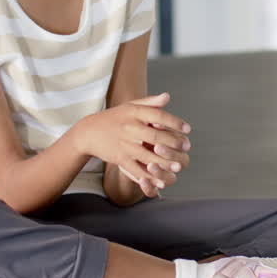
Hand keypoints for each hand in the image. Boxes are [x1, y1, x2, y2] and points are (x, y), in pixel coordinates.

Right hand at [74, 92, 191, 192]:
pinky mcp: (119, 158)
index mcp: (134, 112)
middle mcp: (129, 126)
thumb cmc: (114, 117)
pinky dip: (149, 176)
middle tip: (187, 147)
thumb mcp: (130, 106)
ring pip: (148, 155)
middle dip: (174, 143)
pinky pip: (136, 169)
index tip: (188, 129)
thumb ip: (150, 103)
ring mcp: (124, 143)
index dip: (175, 122)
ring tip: (178, 166)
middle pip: (156, 135)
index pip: (158, 115)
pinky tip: (160, 181)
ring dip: (165, 162)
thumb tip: (168, 96)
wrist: (89, 132)